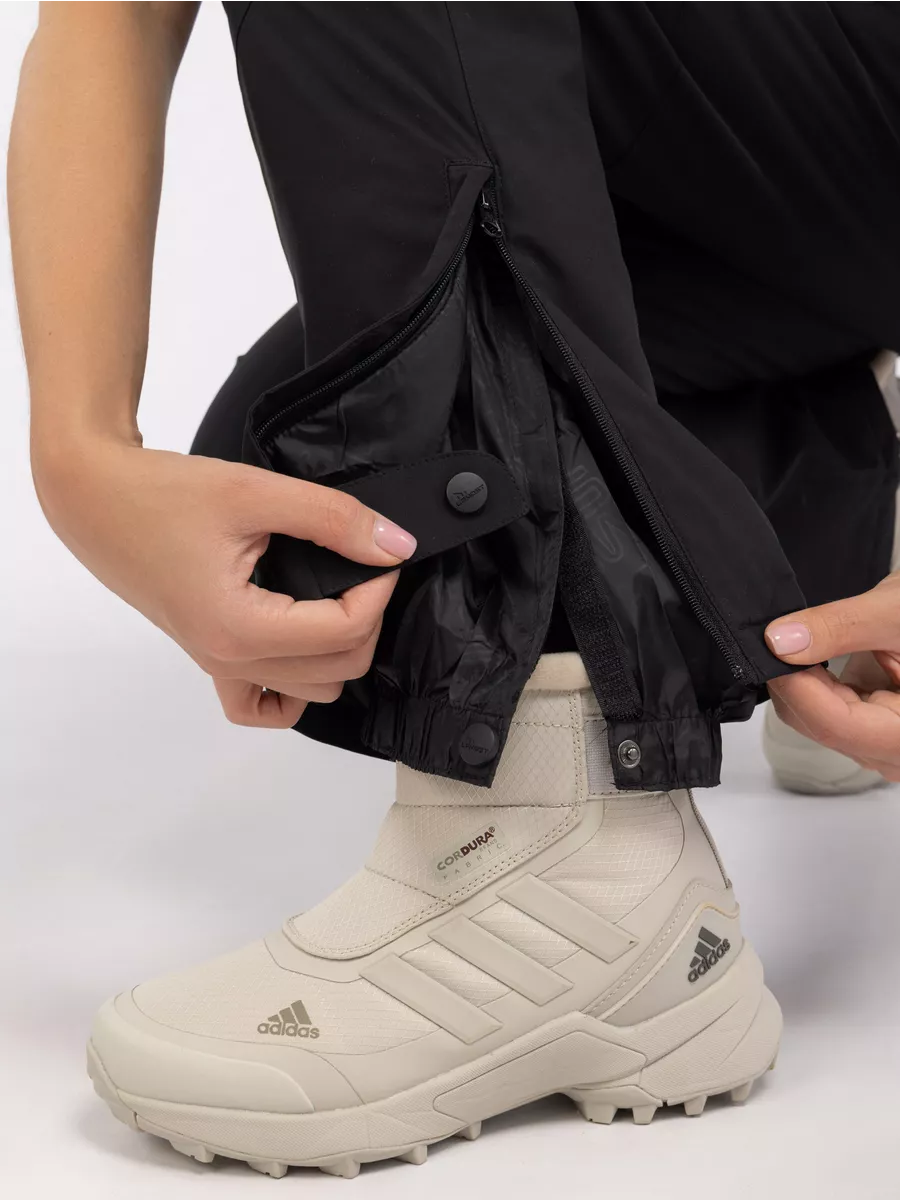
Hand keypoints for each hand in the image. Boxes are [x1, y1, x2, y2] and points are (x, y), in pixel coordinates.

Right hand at [33, 441, 415, 727]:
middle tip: (363, 567)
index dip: (379, 590)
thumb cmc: (161, 494)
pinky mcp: (209, 658)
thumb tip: (395, 545)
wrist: (95, 499)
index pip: (345, 631)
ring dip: (338, 649)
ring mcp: (217, 666)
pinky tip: (301, 642)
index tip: (383, 552)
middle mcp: (228, 660)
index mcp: (239, 628)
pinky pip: (259, 704)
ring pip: (311, 691)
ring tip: (336, 594)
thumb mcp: (255, 492)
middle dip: (367, 618)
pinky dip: (292, 687)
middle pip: (338, 669)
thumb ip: (332, 519)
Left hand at [766, 573, 899, 779]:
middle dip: (798, 678)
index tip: (770, 648)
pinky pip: (827, 708)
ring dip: (811, 676)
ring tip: (838, 638)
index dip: (795, 685)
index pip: (833, 725)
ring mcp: (883, 741)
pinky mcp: (872, 725)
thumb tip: (780, 642)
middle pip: (819, 725)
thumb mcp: (897, 611)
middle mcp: (896, 752)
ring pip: (815, 717)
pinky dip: (821, 677)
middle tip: (789, 631)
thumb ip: (839, 627)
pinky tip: (840, 650)